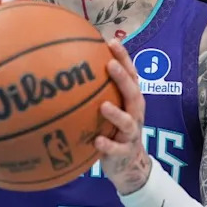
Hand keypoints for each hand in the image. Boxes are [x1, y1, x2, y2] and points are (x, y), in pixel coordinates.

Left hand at [95, 40, 151, 194]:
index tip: (112, 41)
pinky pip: (116, 149)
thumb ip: (98, 89)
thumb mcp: (111, 107)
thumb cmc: (115, 129)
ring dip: (116, 114)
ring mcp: (130, 134)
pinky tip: (96, 140)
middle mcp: (134, 113)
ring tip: (103, 106)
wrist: (128, 165)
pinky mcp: (124, 152)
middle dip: (122, 78)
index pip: (131, 74)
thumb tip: (72, 63)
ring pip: (127, 122)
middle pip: (132, 93)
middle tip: (110, 65)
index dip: (124, 58)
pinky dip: (107, 144)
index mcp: (131, 100)